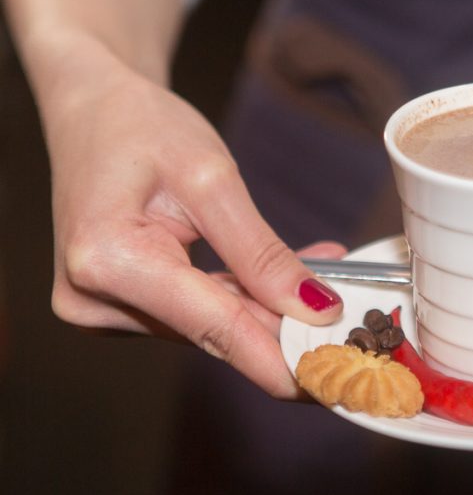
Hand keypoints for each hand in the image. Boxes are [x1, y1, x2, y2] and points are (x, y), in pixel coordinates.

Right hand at [43, 40, 345, 397]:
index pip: (215, 327)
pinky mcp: (121, 306)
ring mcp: (103, 309)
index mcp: (107, 261)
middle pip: (217, 331)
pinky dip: (246, 296)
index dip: (281, 359)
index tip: (333, 385)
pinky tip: (290, 279)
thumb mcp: (212, 178)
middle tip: (358, 328)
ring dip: (272, 305)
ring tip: (330, 276)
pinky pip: (199, 311)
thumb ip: (262, 252)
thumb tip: (315, 309)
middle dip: (288, 327)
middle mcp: (95, 300)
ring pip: (213, 324)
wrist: (92, 110)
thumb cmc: (141, 127)